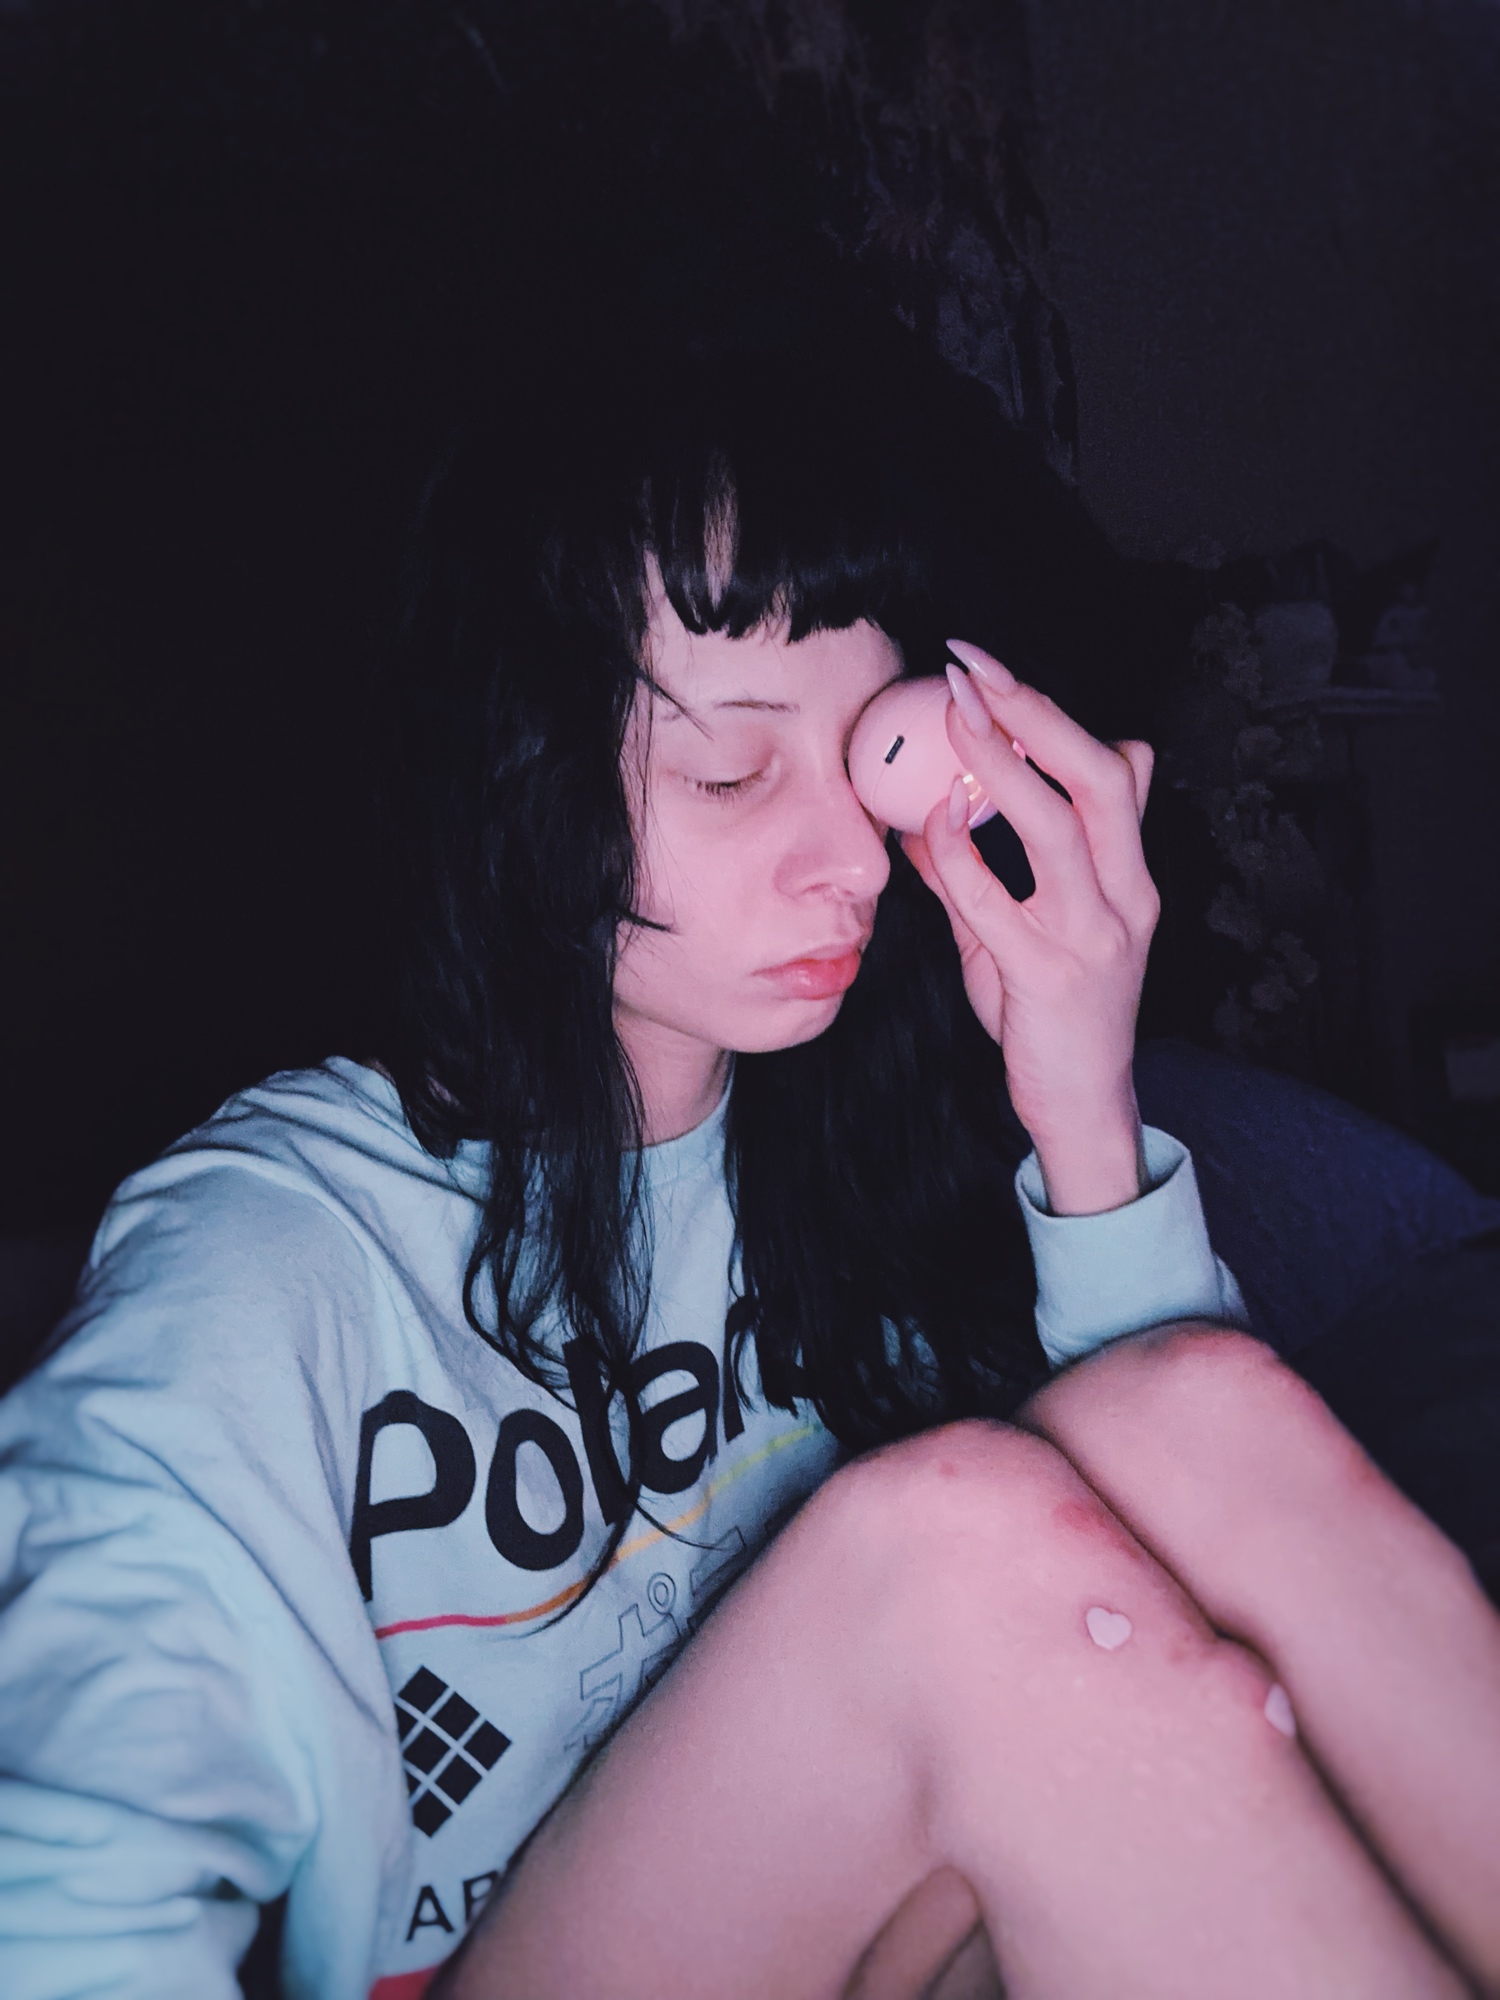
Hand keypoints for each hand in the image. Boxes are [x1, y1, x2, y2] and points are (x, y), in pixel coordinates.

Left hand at [899, 640, 1159, 1215]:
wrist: (1083, 1105)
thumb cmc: (1053, 1013)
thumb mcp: (1036, 928)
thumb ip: (1002, 867)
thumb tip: (945, 806)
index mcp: (1130, 876)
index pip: (1112, 769)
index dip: (1052, 712)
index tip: (991, 670)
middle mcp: (1126, 896)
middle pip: (1099, 777)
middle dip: (1034, 713)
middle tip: (972, 669)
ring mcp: (1093, 936)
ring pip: (1060, 827)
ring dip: (1002, 765)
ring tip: (955, 721)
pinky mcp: (1048, 975)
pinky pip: (1000, 900)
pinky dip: (963, 852)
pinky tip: (932, 820)